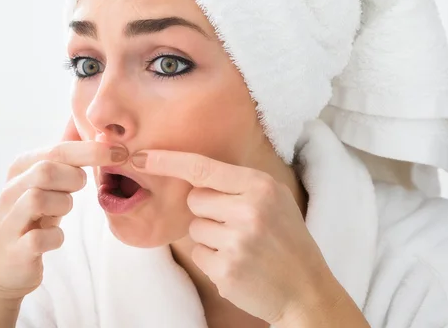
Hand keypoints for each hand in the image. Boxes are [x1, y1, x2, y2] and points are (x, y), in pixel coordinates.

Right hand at [0, 140, 126, 324]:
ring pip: (38, 199)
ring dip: (62, 205)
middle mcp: (10, 191)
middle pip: (45, 170)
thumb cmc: (33, 220)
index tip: (119, 152)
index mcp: (21, 169)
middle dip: (73, 177)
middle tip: (80, 187)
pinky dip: (55, 237)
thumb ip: (70, 163)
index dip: (91, 150)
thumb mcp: (49, 187)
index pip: (57, 150)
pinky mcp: (15, 250)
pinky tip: (54, 238)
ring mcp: (9, 220)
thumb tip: (104, 137)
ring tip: (62, 211)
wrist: (2, 268)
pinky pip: (40, 238)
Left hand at [130, 150, 343, 324]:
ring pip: (194, 228)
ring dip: (210, 237)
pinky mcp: (226, 270)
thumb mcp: (274, 199)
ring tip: (241, 247)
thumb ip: (237, 184)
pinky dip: (212, 260)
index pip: (202, 168)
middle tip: (238, 226)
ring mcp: (237, 242)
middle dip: (208, 211)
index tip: (140, 157)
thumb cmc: (286, 240)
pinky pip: (198, 254)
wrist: (307, 289)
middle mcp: (248, 210)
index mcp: (260, 186)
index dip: (168, 161)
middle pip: (195, 200)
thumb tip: (191, 174)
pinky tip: (238, 264)